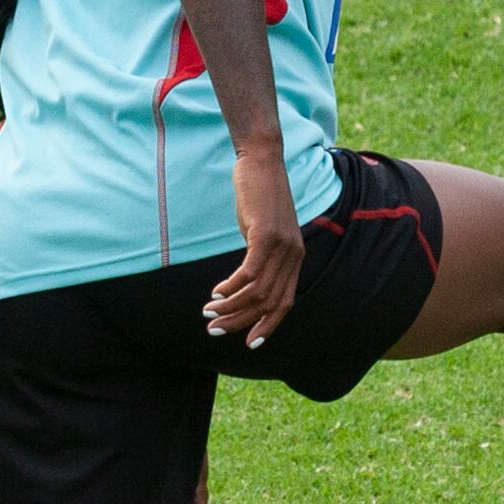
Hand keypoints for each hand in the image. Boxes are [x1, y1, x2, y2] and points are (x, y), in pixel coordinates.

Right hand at [200, 136, 304, 347]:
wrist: (262, 160)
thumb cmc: (259, 193)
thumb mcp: (262, 228)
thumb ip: (260, 253)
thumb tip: (246, 278)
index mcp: (295, 257)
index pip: (285, 302)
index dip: (268, 326)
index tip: (249, 343)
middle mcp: (293, 255)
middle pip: (269, 302)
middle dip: (242, 322)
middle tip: (216, 330)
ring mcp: (281, 245)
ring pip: (257, 291)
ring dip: (231, 307)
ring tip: (209, 313)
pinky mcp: (265, 234)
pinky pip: (249, 272)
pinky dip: (231, 287)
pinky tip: (216, 292)